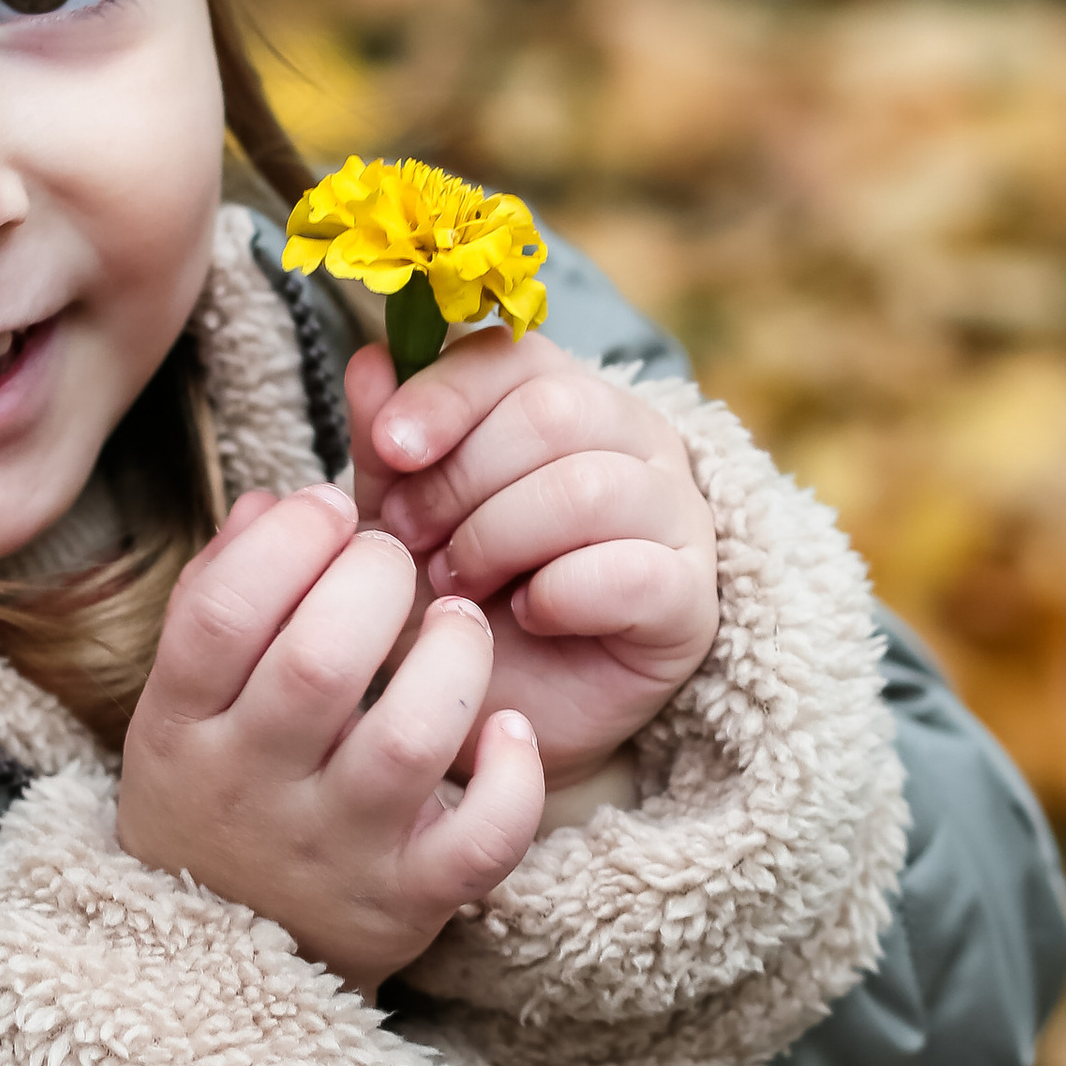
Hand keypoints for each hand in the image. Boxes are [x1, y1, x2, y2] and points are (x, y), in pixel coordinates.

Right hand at [118, 480, 546, 992]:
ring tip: (459, 622)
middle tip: (398, 561)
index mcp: (180, 728)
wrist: (218, 965)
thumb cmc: (215, 793)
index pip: (223, 613)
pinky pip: (481, 841)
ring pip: (411, 739)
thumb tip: (279, 502)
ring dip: (453, 656)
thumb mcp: (181, 703)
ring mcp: (334, 851)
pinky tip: (507, 730)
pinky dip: (511, 778)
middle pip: (320, 661)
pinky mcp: (409, 901)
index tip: (329, 510)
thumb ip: (220, 593)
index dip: (288, 540)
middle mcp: (251, 792)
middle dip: (377, 578)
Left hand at [348, 333, 718, 790]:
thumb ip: (384, 444)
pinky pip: (630, 572)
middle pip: (554, 411)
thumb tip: (374, 363)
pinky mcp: (691, 598)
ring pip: (589, 486)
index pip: (515, 353)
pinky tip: (526, 617)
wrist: (492, 711)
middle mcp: (633, 437)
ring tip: (457, 584)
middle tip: (410, 538)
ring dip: (499, 539)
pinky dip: (557, 596)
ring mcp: (675, 513)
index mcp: (562, 395)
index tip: (389, 449)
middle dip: (462, 479)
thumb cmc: (449, 599)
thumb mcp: (396, 518)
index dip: (445, 395)